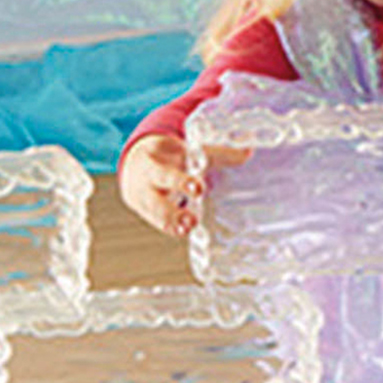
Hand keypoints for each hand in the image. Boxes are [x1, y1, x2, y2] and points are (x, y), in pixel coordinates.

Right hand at [117, 135, 251, 237]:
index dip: (182, 180)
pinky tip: (183, 231)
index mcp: (154, 162)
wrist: (133, 166)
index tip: (198, 189)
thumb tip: (248, 151)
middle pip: (157, 198)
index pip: (168, 171)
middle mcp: (146, 183)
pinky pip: (158, 222)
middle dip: (172, 209)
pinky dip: (172, 227)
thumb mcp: (186, 152)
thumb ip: (217, 153)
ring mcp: (144, 200)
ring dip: (172, 222)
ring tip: (188, 229)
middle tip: (192, 220)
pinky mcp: (147, 213)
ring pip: (156, 213)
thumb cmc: (168, 158)